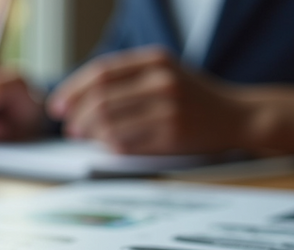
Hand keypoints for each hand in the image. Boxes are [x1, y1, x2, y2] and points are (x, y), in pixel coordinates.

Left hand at [47, 47, 293, 156]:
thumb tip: (78, 101)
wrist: (236, 115)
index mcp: (155, 60)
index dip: (73, 90)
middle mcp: (161, 80)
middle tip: (68, 126)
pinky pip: (126, 142)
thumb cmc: (191, 98)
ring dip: (89, 132)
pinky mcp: (172, 134)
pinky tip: (106, 145)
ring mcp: (167, 107)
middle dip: (77, 114)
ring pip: (109, 122)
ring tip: (83, 136)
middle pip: (100, 98)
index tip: (57, 105)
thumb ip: (127, 81)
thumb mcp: (163, 74)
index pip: (101, 72)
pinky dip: (109, 145)